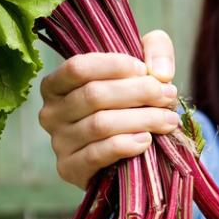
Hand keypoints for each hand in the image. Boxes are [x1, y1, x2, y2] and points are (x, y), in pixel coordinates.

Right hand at [39, 30, 178, 188]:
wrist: (126, 155)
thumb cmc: (130, 104)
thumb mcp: (142, 68)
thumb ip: (155, 50)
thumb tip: (160, 72)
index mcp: (57, 84)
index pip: (78, 68)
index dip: (114, 65)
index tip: (145, 70)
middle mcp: (50, 113)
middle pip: (94, 95)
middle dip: (138, 92)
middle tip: (168, 95)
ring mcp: (58, 142)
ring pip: (100, 124)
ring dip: (141, 119)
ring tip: (168, 120)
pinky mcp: (70, 168)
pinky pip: (97, 154)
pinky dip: (125, 145)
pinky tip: (146, 140)